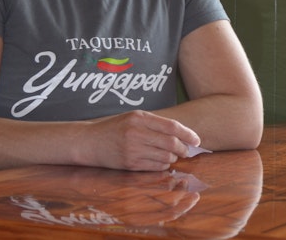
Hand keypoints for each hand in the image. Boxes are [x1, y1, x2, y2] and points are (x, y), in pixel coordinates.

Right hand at [85, 110, 199, 170]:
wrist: (89, 141)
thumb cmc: (114, 128)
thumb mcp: (133, 118)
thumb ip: (155, 124)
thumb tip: (181, 134)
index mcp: (139, 118)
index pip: (171, 126)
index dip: (188, 134)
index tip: (197, 140)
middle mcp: (136, 133)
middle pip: (171, 143)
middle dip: (183, 148)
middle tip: (187, 150)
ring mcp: (132, 150)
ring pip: (165, 157)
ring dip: (173, 158)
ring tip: (171, 155)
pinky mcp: (130, 164)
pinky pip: (155, 167)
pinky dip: (163, 166)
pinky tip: (160, 162)